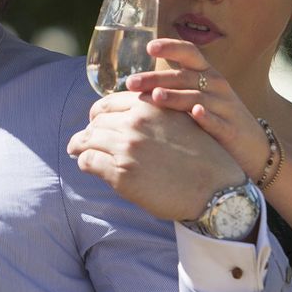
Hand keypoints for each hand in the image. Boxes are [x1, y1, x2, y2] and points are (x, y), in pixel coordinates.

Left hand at [69, 91, 244, 221]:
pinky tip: (86, 165)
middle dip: (89, 129)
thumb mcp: (181, 122)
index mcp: (150, 106)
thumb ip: (157, 113)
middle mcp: (135, 123)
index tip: (96, 120)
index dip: (99, 112)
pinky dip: (84, 162)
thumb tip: (135, 114)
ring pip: (86, 139)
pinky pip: (88, 162)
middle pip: (96, 121)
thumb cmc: (203, 158)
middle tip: (84, 139)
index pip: (110, 102)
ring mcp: (126, 148)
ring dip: (79, 145)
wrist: (215, 189)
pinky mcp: (120, 174)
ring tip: (76, 150)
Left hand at [124, 38, 271, 181]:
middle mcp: (217, 86)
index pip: (189, 53)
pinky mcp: (231, 129)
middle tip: (132, 83)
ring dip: (176, 96)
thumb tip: (134, 83)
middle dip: (157, 78)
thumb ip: (172, 86)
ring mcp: (225, 107)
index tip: (149, 47)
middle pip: (185, 77)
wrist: (253, 147)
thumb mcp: (198, 97)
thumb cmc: (216, 119)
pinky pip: (218, 121)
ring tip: (155, 96)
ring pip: (198, 98)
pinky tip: (195, 113)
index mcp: (207, 75)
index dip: (171, 47)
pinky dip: (206, 117)